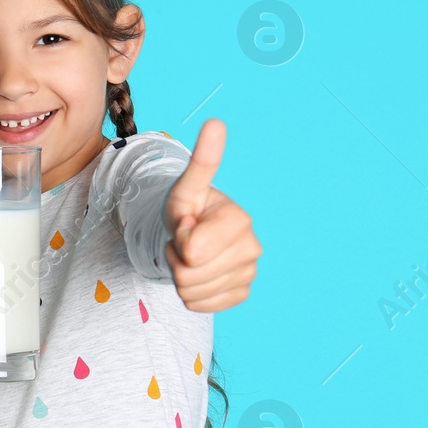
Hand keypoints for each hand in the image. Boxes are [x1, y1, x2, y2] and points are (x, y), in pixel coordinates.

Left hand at [163, 118, 261, 311]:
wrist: (192, 234)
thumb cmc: (187, 209)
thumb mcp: (185, 188)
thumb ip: (201, 163)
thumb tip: (216, 122)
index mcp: (240, 220)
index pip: (192, 252)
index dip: (178, 240)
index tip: (185, 225)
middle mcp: (252, 248)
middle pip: (189, 274)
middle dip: (175, 259)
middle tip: (183, 241)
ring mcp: (249, 273)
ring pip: (191, 291)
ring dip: (179, 275)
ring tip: (189, 255)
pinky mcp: (240, 293)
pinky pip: (200, 305)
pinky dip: (190, 293)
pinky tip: (198, 272)